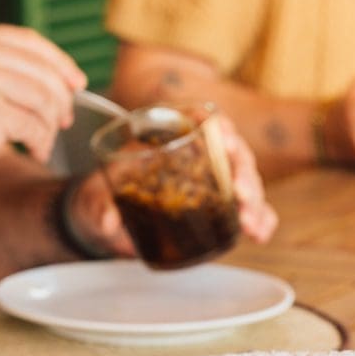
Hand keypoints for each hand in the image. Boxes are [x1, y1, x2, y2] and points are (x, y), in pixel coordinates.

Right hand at [0, 21, 85, 179]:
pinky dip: (41, 142)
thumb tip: (60, 75)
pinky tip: (33, 151)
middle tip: (63, 121)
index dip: (59, 62)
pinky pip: (35, 126)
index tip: (77, 83)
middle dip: (61, 99)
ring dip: (50, 125)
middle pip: (42, 70)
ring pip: (44, 98)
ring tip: (41, 142)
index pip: (28, 41)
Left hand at [65, 110, 277, 253]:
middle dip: (244, 174)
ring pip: (246, 183)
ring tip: (251, 226)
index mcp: (169, 137)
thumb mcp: (95, 198)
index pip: (201, 120)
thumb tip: (107, 220)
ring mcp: (213, 181)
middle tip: (242, 196)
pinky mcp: (220, 207)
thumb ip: (99, 207)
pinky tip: (259, 235)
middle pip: (232, 154)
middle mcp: (198, 154)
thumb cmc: (101, 195)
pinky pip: (247, 209)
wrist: (106, 218)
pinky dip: (259, 220)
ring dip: (255, 203)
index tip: (222, 137)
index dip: (217, 125)